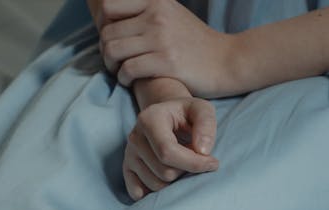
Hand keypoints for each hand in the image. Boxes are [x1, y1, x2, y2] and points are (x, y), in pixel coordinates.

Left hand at [98, 0, 232, 98]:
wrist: (225, 60)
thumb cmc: (195, 43)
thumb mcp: (172, 14)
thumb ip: (147, 13)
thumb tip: (114, 19)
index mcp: (155, 0)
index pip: (109, 6)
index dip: (103, 26)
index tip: (113, 40)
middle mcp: (156, 14)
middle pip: (107, 33)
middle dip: (105, 51)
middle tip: (115, 62)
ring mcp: (161, 37)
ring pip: (113, 51)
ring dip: (111, 67)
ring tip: (122, 72)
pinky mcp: (166, 61)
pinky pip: (128, 69)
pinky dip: (124, 78)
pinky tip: (131, 81)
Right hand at [123, 95, 218, 200]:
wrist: (167, 116)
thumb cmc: (186, 114)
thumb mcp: (202, 109)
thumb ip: (206, 125)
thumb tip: (202, 151)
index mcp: (149, 119)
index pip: (168, 152)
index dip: (193, 163)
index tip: (213, 163)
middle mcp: (134, 138)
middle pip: (164, 173)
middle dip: (185, 172)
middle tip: (194, 160)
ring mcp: (129, 156)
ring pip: (156, 186)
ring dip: (175, 182)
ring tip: (181, 165)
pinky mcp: (127, 170)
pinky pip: (140, 194)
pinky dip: (156, 192)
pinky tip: (167, 180)